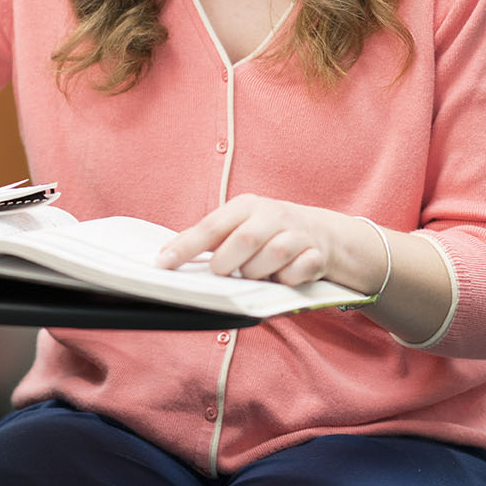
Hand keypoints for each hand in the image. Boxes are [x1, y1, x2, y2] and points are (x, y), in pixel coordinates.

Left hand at [154, 195, 367, 288]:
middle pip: (243, 240)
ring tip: (253, 275)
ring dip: (257, 273)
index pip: (211, 225)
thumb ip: (208, 238)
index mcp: (247, 206)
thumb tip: (166, 256)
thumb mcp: (239, 224)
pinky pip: (298, 272)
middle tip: (220, 274)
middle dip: (226, 263)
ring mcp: (297, 234)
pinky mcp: (317, 255)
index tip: (163, 263)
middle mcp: (273, 215)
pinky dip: (286, 279)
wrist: (322, 232)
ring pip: (272, 257)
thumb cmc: (268, 231)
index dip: (186, 246)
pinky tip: (282, 277)